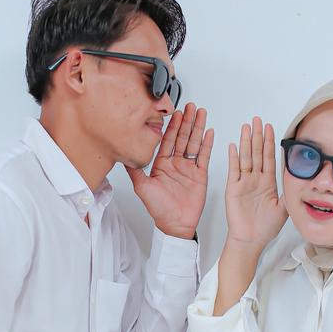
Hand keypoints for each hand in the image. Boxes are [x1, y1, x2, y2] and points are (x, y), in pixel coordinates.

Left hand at [126, 103, 212, 239]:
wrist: (175, 224)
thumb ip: (135, 169)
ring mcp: (188, 168)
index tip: (175, 113)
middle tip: (191, 107)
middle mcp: (175, 164)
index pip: (168, 140)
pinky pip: (204, 156)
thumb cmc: (159, 209)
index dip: (172, 126)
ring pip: (194, 143)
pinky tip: (209, 133)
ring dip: (198, 128)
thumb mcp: (142, 187)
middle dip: (187, 121)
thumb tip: (123, 155)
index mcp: (162, 164)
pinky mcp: (200, 175)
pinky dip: (207, 144)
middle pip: (183, 137)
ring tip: (201, 113)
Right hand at [226, 117, 287, 251]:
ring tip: (247, 127)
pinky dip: (234, 158)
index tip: (270, 128)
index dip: (269, 143)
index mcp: (267, 183)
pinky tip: (233, 146)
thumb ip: (289, 193)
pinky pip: (233, 170)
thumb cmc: (264, 228)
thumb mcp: (284, 208)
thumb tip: (300, 180)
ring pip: (246, 158)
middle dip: (258, 136)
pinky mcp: (233, 189)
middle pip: (257, 153)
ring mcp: (244, 183)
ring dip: (246, 142)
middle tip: (258, 120)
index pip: (269, 158)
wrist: (250, 240)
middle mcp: (255, 180)